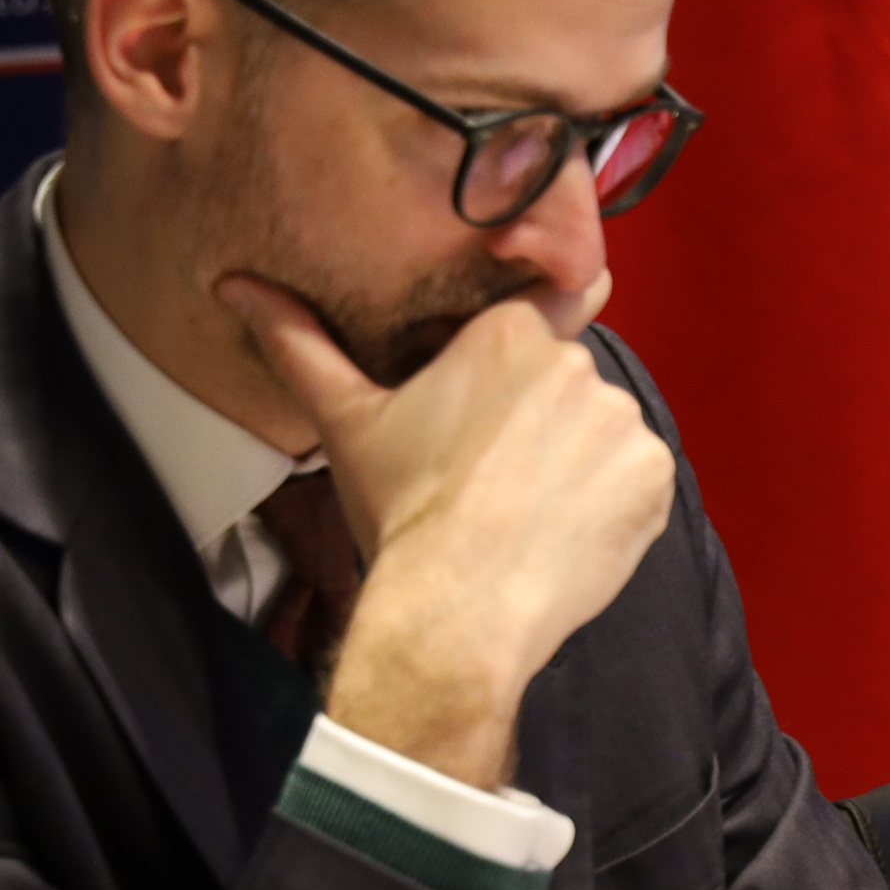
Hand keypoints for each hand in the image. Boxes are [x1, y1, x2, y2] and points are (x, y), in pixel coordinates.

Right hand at [223, 272, 676, 787]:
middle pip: (567, 382)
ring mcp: (625, 421)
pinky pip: (640, 477)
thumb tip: (233, 285)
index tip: (499, 404)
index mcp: (509, 335)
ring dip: (578, 461)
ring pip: (604, 431)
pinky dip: (614, 501)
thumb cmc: (402, 510)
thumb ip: (298, 343)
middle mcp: (578, 365)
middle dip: (540, 419)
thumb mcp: (346, 421)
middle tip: (496, 475)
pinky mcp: (655, 475)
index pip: (539, 313)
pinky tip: (565, 529)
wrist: (461, 605)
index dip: (518, 361)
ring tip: (526, 509)